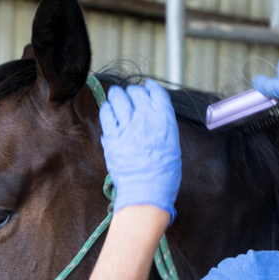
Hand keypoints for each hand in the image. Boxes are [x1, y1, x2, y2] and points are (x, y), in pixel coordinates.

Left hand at [100, 79, 180, 222]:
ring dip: (117, 96)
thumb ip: (161, 125)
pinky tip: (110, 112)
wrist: (146, 191)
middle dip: (132, 92)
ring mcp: (126, 126)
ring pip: (118, 98)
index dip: (150, 88)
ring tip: (117, 99)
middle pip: (135, 92)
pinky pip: (106, 113)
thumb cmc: (163, 173)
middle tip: (130, 96)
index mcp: (164, 119)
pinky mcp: (111, 136)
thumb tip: (151, 115)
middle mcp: (145, 118)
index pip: (156, 92)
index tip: (147, 88)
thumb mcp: (171, 143)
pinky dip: (108, 109)